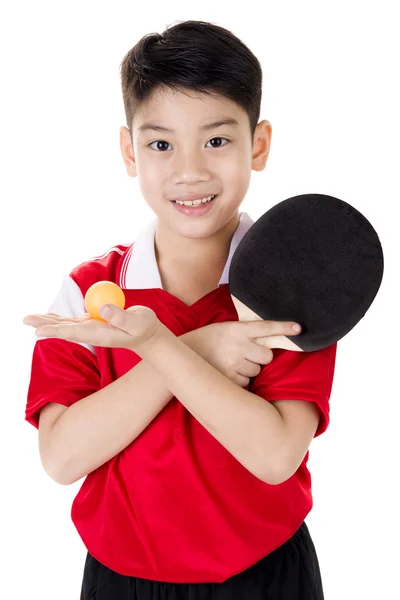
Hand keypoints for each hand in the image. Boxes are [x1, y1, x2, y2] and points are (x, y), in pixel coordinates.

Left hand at [22, 304, 161, 351]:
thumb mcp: (138, 322)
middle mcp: (92, 333)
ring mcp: (92, 327)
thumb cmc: (145, 329)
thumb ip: (121, 316)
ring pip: (66, 324)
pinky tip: (50, 317)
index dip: (55, 330)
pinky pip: (73, 320)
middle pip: (64, 328)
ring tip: (30, 318)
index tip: (38, 331)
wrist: (149, 336)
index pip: (73, 332)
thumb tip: (102, 308)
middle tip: (25, 320)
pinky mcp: (94, 322)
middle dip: (45, 325)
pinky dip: (60, 318)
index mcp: (100, 334)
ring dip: (48, 320)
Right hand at [184, 320, 300, 387]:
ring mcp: (233, 363)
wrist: (180, 354)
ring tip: (229, 364)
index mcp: (236, 329)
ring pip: (257, 371)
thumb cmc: (206, 341)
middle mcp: (237, 345)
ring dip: (248, 370)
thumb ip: (244, 334)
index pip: (265, 327)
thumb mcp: (224, 330)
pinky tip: (225, 374)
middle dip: (260, 358)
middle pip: (267, 356)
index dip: (284, 327)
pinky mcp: (229, 379)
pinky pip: (246, 383)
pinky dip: (239, 382)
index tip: (299, 328)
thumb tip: (267, 345)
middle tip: (244, 356)